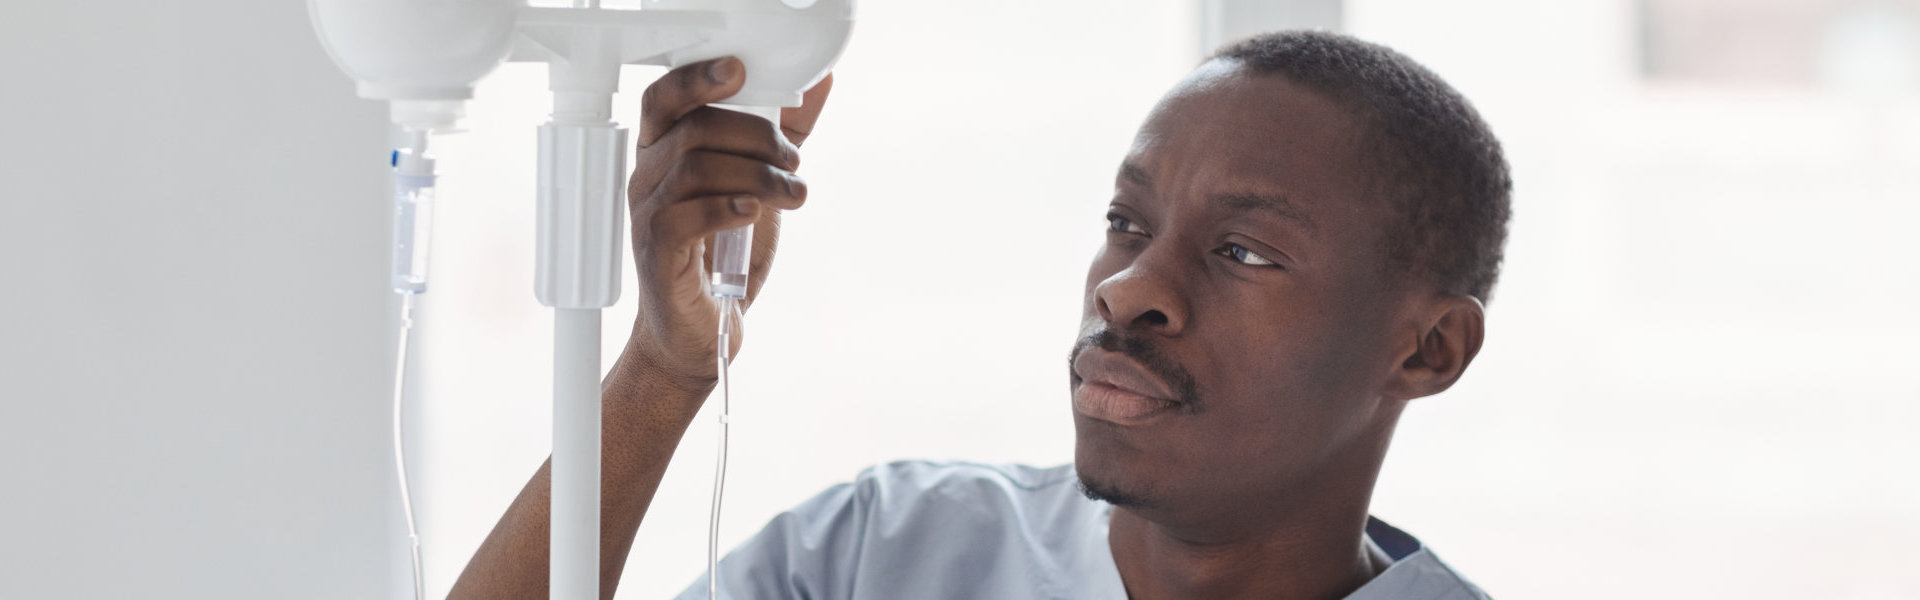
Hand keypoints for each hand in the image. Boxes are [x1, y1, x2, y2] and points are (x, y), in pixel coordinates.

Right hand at [623, 57, 833, 394]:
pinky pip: (684, 216)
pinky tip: (754, 213)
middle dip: (756, 136)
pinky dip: (726, 207)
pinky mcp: (657, 253)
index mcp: (664, 150)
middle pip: (693, 128)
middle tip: (793, 161)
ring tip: (794, 194)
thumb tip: (819, 83)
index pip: (666, 96)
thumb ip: (785, 131)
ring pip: (694, 166)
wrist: (702, 327)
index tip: (741, 71)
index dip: (698, 78)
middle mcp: (648, 176)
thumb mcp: (760, 179)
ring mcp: (648, 214)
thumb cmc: (723, 249)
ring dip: (757, 175)